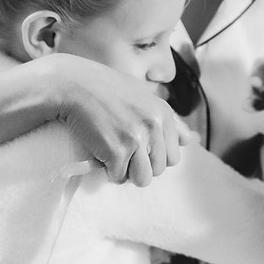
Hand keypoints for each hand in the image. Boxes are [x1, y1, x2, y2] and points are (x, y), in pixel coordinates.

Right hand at [47, 54, 196, 186]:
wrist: (72, 84)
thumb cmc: (105, 89)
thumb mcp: (142, 96)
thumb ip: (168, 118)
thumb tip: (192, 139)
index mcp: (164, 113)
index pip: (174, 156)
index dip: (154, 156)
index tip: (137, 146)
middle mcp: (155, 125)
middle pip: (160, 169)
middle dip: (141, 165)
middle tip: (121, 149)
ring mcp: (137, 139)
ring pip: (143, 178)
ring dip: (126, 172)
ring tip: (112, 154)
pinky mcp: (117, 151)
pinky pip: (118, 177)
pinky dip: (107, 171)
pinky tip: (99, 152)